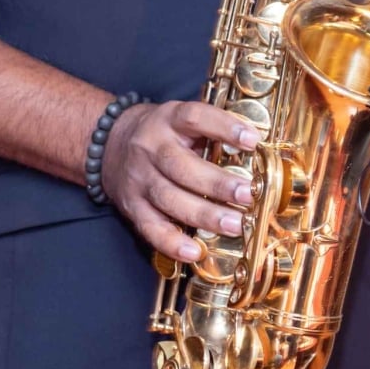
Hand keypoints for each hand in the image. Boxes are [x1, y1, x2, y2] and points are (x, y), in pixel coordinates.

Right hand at [101, 101, 260, 262]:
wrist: (111, 143)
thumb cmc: (165, 133)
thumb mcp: (183, 119)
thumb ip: (213, 129)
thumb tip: (258, 145)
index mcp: (169, 119)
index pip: (195, 117)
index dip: (224, 127)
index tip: (254, 140)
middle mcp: (150, 148)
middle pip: (181, 167)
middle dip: (217, 183)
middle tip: (248, 194)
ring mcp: (139, 179)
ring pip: (169, 198)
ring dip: (204, 215)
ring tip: (235, 225)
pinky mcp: (131, 206)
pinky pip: (150, 227)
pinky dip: (171, 242)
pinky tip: (194, 251)